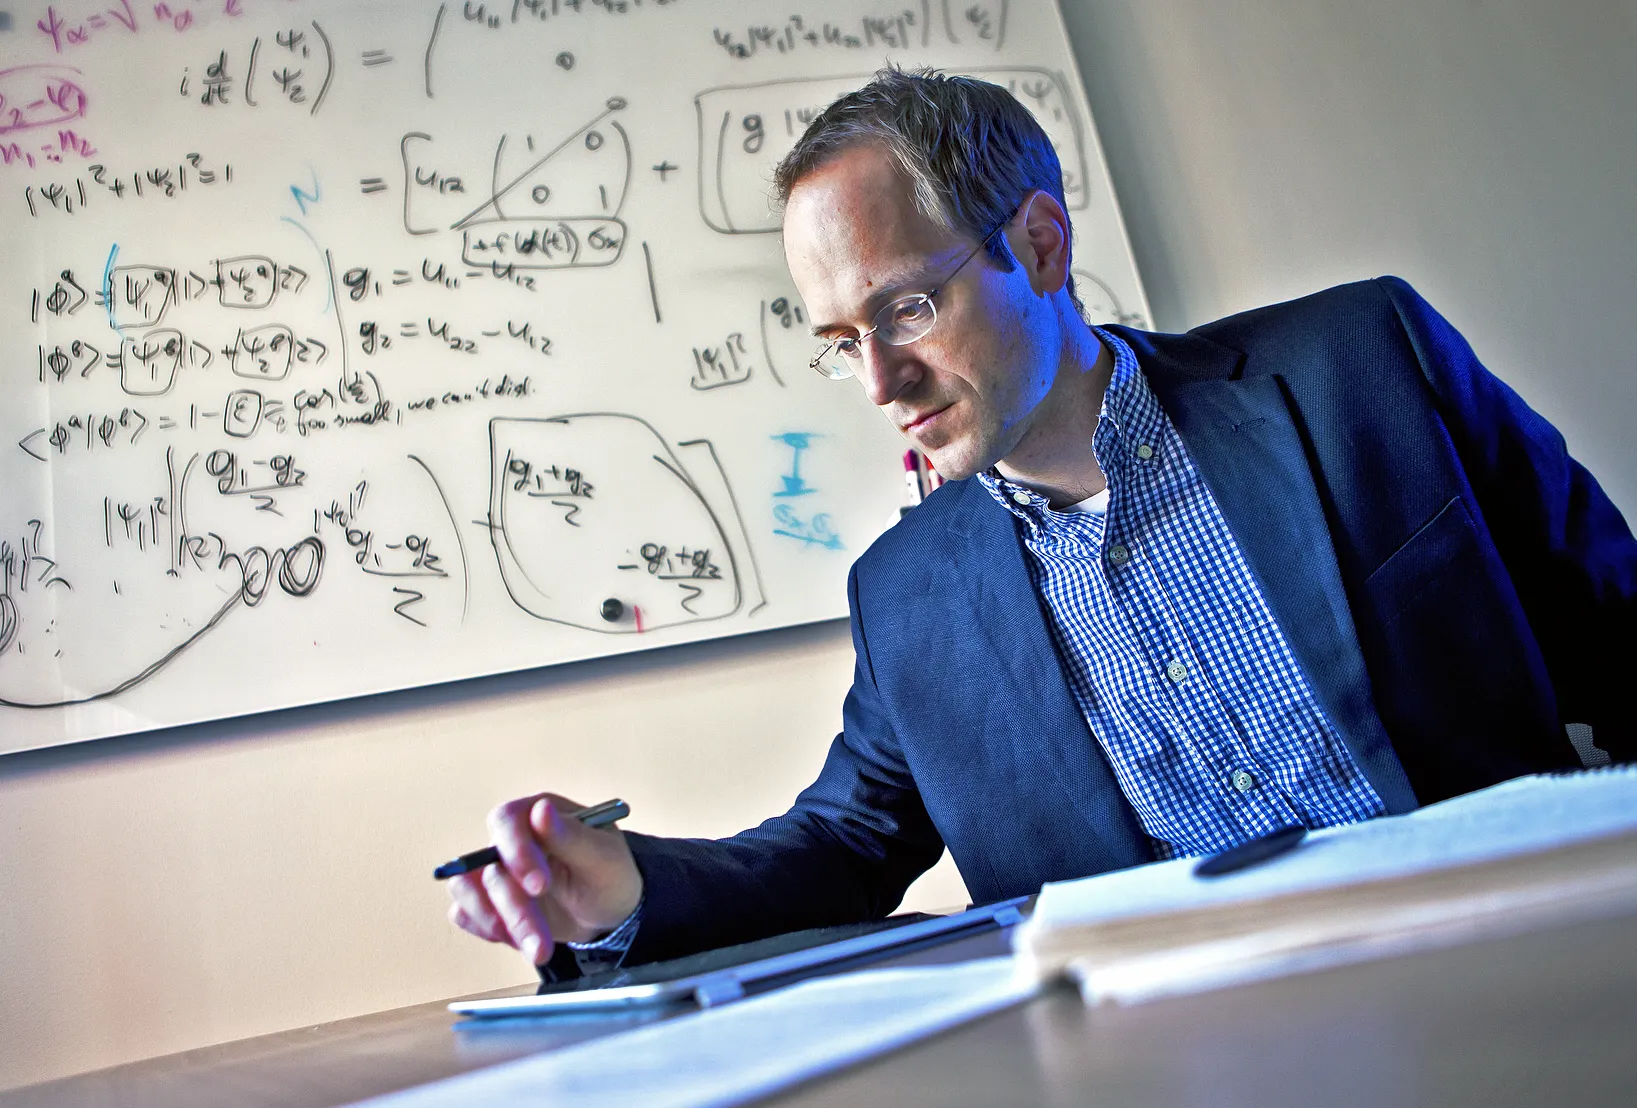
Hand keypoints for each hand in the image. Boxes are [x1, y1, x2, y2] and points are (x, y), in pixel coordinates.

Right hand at [445, 792, 642, 966]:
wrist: (608, 911)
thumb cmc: (610, 874)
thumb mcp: (603, 856)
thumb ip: (571, 835)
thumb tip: (541, 809)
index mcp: (537, 814)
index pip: (507, 821)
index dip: (516, 852)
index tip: (539, 886)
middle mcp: (510, 840)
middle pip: (489, 867)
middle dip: (516, 909)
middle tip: (542, 942)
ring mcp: (495, 870)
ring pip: (471, 892)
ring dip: (499, 925)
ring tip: (536, 950)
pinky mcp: (488, 900)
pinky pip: (466, 913)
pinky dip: (487, 930)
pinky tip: (518, 941)